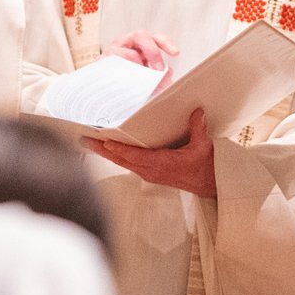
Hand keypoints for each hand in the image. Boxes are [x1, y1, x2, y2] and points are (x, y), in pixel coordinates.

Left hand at [86, 107, 216, 200]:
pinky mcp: (149, 174)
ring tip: (90, 143)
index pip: (135, 156)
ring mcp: (149, 173)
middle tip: (85, 140)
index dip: (119, 149)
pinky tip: (107, 149)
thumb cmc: (205, 166)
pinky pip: (128, 164)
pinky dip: (116, 156)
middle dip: (102, 150)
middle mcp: (151, 171)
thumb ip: (198, 127)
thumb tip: (196, 110)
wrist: (210, 184)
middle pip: (121, 160)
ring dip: (106, 153)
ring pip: (122, 163)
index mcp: (162, 164)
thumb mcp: (203, 146)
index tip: (104, 141)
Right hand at [105, 30, 179, 87]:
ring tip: (140, 77)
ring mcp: (113, 50)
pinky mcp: (102, 60)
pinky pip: (112, 60)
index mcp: (141, 46)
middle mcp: (127, 44)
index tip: (176, 53)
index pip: (155, 38)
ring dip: (136, 62)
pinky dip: (122, 69)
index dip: (166, 42)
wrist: (104, 97)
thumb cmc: (129, 86)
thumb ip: (160, 80)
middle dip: (152, 51)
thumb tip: (168, 72)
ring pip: (126, 49)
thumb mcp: (149, 85)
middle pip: (140, 34)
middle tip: (158, 69)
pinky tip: (126, 79)